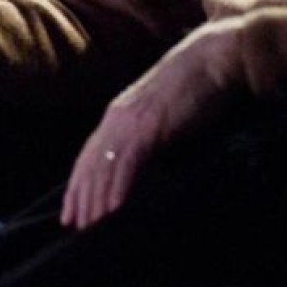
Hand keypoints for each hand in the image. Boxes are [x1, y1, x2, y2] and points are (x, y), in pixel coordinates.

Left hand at [60, 24, 237, 228]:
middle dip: (81, 198)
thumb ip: (151, 138)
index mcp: (119, 112)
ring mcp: (132, 120)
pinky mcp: (150, 126)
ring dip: (96, 200)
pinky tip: (112, 211)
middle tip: (75, 228)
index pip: (89, 154)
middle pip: (89, 164)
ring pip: (103, 167)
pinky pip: (127, 163)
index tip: (71, 211)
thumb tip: (148, 168)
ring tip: (90, 228)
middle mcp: (118, 116)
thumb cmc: (197, 86)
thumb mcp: (164, 115)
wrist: (215, 58)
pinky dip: (117, 189)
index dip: (79, 184)